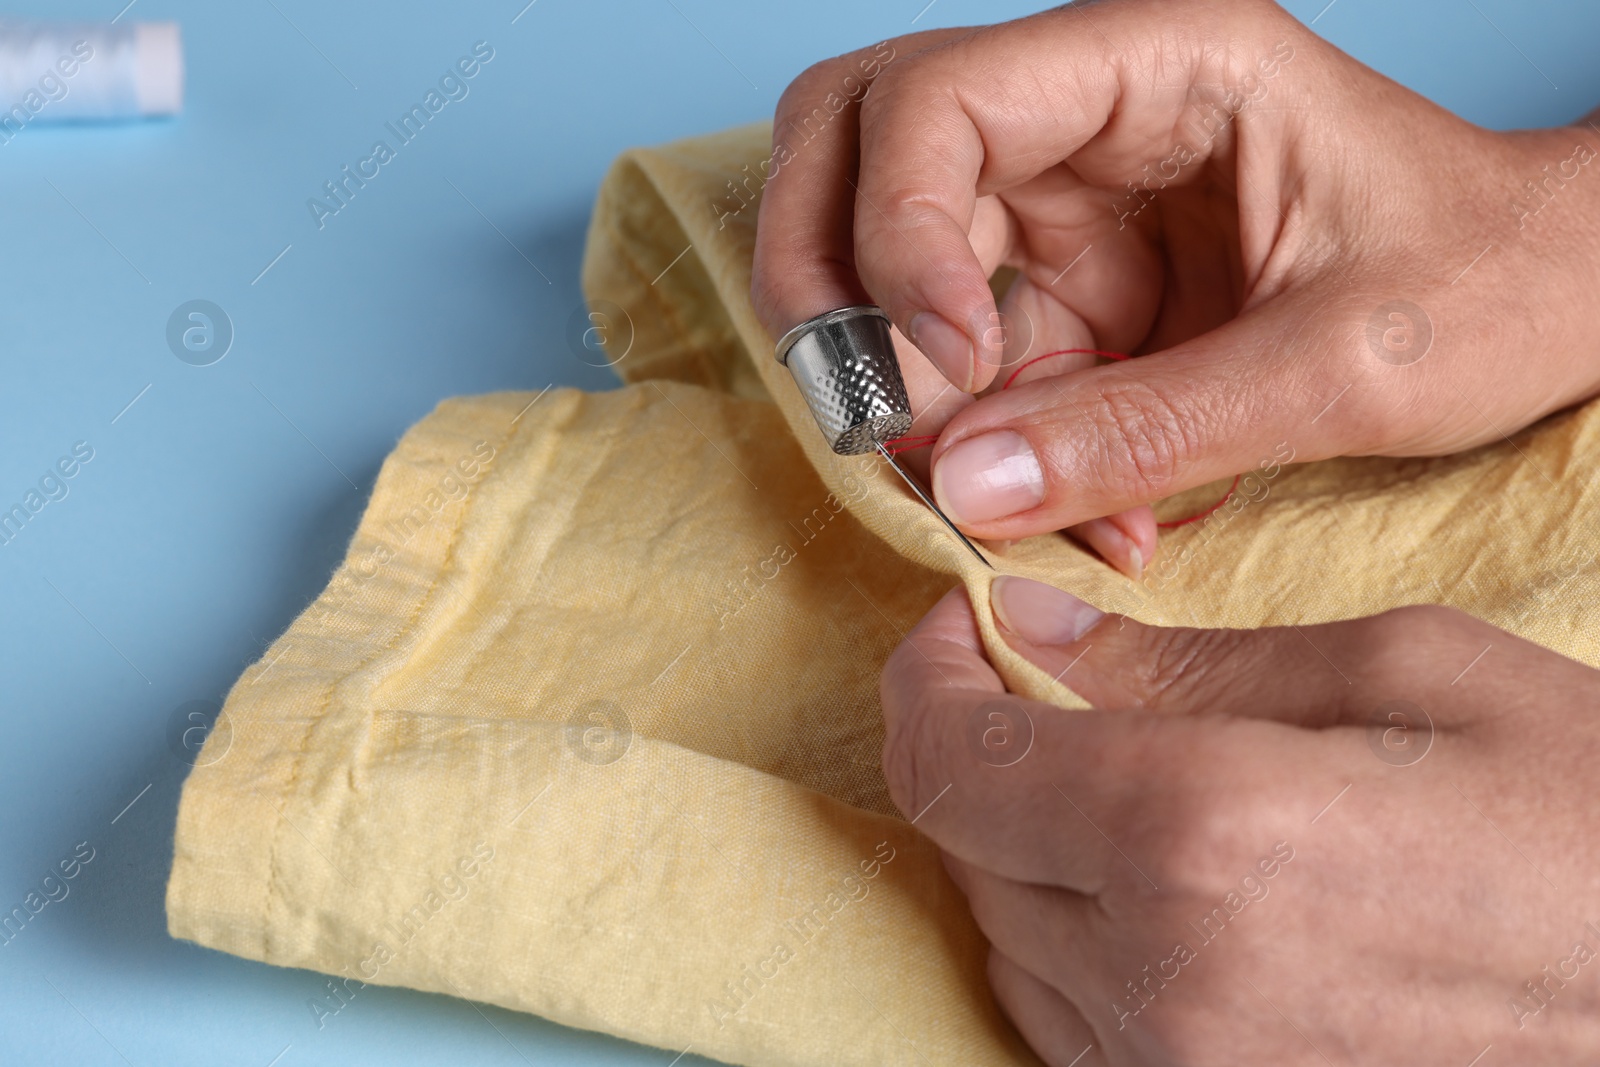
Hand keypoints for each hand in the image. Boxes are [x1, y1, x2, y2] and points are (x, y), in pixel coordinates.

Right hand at [752, 0, 1599, 576]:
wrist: (1554, 309)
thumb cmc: (1488, 286)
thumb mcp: (1338, 366)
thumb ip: (1149, 430)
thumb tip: (962, 490)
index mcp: (1158, 64)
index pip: (938, 100)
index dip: (898, 231)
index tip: (945, 365)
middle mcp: (1086, 118)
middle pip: (854, 144)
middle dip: (828, 281)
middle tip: (863, 406)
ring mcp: (1066, 206)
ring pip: (886, 261)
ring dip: (905, 388)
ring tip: (983, 481)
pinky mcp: (1073, 293)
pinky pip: (969, 364)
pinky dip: (988, 446)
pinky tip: (1080, 509)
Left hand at [880, 577, 1599, 1063]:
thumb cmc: (1593, 820)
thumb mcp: (1408, 673)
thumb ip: (1183, 662)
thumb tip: (1031, 630)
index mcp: (1203, 835)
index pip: (949, 758)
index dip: (926, 676)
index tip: (960, 627)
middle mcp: (1165, 979)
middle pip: (962, 846)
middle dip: (980, 745)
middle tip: (1041, 681)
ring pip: (1004, 942)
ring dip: (1022, 846)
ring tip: (1112, 780)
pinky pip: (1072, 1025)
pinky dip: (1073, 940)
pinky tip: (1152, 887)